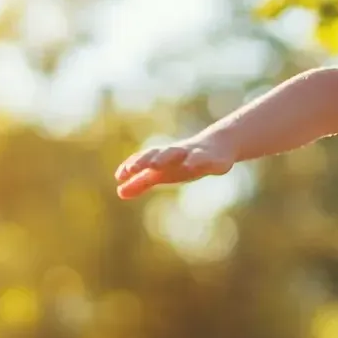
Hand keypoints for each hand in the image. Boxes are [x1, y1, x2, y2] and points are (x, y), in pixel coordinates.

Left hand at [114, 134, 237, 199]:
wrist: (218, 145)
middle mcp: (175, 153)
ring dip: (164, 157)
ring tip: (154, 165)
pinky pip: (203, 159)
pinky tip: (189, 166)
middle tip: (132, 168)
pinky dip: (195, 161)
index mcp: (162, 158)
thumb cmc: (184, 161)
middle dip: (145, 160)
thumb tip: (119, 192)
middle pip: (158, 154)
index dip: (132, 166)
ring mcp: (193, 154)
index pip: (145, 159)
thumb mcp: (162, 173)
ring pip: (177, 153)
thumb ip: (141, 182)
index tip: (119, 175)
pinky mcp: (211, 159)